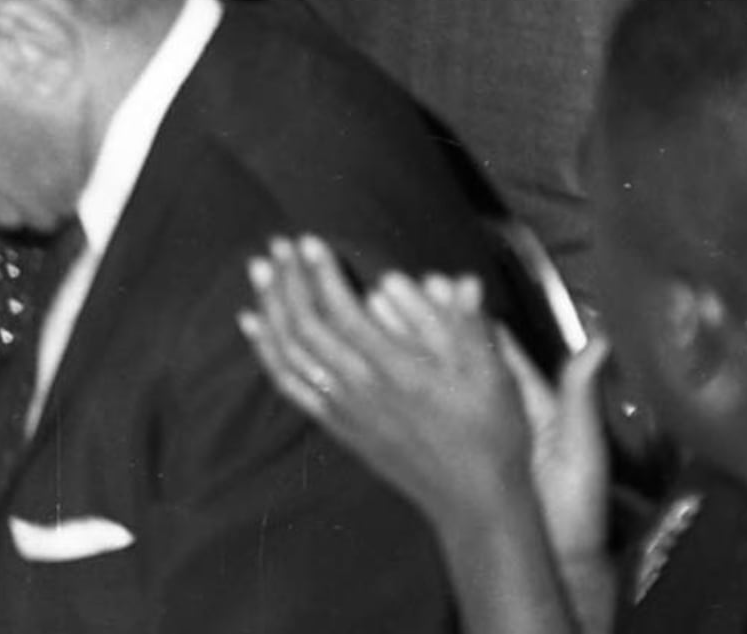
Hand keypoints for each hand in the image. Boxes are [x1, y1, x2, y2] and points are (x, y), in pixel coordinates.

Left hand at [241, 241, 594, 581]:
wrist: (476, 505)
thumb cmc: (490, 437)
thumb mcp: (495, 380)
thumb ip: (470, 327)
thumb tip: (466, 281)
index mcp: (398, 371)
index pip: (344, 312)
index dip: (322, 274)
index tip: (308, 241)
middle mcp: (363, 388)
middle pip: (308, 325)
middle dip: (289, 280)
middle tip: (278, 244)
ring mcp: (345, 410)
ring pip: (291, 351)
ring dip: (270, 307)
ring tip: (259, 270)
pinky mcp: (339, 427)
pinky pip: (290, 385)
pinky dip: (266, 351)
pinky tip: (251, 324)